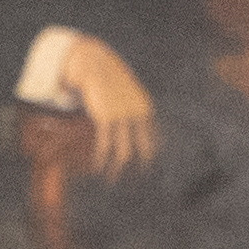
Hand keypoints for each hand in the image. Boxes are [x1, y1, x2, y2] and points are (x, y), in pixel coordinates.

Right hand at [50, 30, 159, 175]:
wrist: (94, 64)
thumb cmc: (109, 80)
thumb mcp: (128, 94)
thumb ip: (134, 110)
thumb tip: (133, 128)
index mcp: (146, 109)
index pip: (154, 140)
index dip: (150, 158)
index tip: (143, 172)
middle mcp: (138, 115)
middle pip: (145, 150)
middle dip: (139, 169)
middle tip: (132, 184)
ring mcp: (123, 117)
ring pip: (124, 152)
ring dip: (117, 170)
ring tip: (110, 180)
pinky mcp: (106, 118)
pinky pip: (105, 145)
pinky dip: (102, 159)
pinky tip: (98, 168)